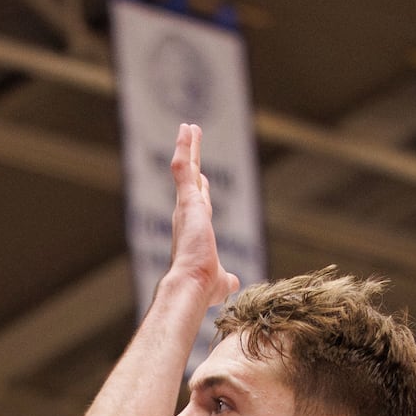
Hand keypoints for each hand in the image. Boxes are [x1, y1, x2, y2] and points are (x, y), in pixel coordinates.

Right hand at [166, 123, 238, 309]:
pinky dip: (183, 149)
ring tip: (188, 127)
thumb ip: (226, 279)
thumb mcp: (221, 281)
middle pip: (191, 180)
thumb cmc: (203, 288)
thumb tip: (233, 283)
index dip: (200, 189)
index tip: (202, 177)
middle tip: (191, 139)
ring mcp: (185, 207)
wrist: (193, 286)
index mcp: (195, 231)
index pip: (199, 203)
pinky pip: (182, 169)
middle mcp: (186, 216)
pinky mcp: (186, 201)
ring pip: (185, 169)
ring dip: (187, 147)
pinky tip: (185, 131)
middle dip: (192, 159)